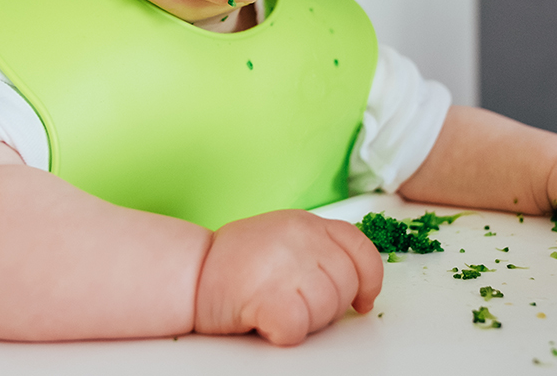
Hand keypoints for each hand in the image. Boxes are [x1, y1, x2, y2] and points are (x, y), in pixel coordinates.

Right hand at [194, 210, 382, 345]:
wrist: (188, 272)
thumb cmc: (233, 263)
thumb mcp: (284, 237)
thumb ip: (318, 250)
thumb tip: (357, 283)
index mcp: (307, 223)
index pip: (360, 249)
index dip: (368, 280)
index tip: (363, 299)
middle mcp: (300, 238)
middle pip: (345, 285)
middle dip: (329, 307)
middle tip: (298, 306)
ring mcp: (285, 265)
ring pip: (326, 309)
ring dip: (306, 321)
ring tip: (277, 309)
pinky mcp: (266, 295)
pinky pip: (297, 326)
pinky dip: (286, 332)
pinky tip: (269, 323)